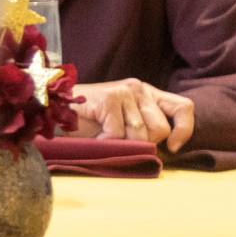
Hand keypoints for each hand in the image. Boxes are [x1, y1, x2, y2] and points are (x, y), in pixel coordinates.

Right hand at [75, 77, 195, 152]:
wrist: (51, 109)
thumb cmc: (87, 120)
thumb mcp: (123, 122)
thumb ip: (145, 126)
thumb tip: (167, 148)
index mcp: (147, 93)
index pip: (183, 107)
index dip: (183, 129)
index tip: (171, 147)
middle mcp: (138, 88)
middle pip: (160, 129)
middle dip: (142, 143)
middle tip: (119, 140)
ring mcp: (124, 91)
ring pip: (140, 134)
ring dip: (122, 144)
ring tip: (104, 137)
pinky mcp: (109, 98)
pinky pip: (119, 134)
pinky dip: (106, 143)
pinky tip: (95, 137)